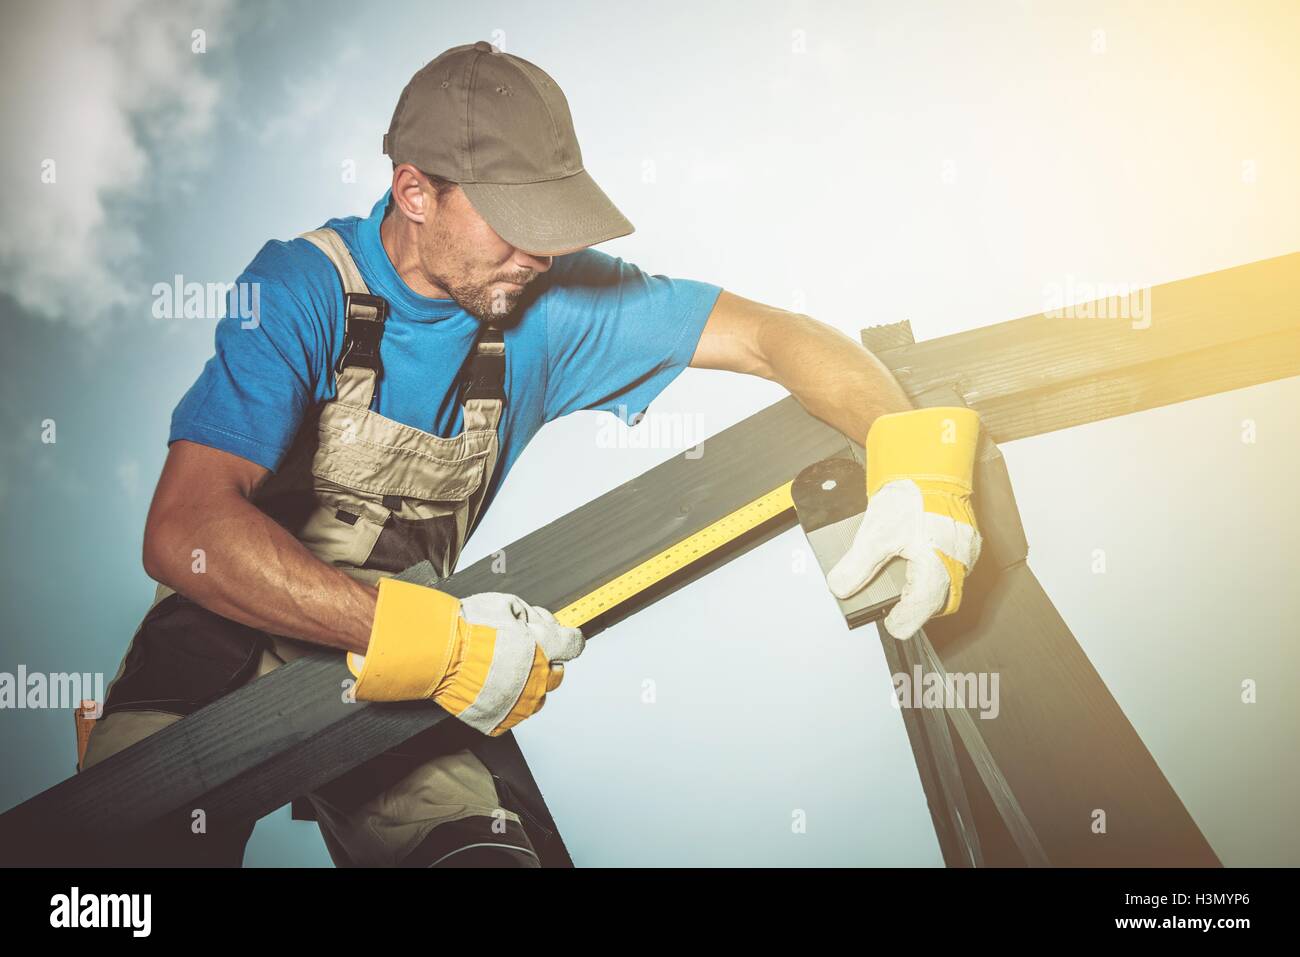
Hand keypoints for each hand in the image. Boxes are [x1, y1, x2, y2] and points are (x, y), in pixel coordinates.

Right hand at [347, 581, 583, 735]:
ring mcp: (521, 703)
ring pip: (538, 696)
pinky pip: (514, 713)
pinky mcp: (501, 721)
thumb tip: (541, 624)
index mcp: (545, 648)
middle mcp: (539, 679)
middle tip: (522, 651)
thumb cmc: (470, 626)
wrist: (439, 653)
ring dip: (528, 684)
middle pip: (558, 673)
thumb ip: (533, 617)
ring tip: (504, 671)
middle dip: (546, 661)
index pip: (574, 644)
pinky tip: (493, 687)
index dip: (566, 638)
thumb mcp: (507, 604)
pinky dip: (508, 702)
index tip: (558, 638)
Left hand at [826, 407, 981, 639]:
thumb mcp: (875, 532)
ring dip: (924, 590)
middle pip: (937, 602)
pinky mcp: (965, 541)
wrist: (931, 460)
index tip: (889, 622)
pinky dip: (932, 571)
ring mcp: (966, 553)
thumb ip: (857, 565)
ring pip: (946, 585)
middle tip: (894, 608)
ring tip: (901, 584)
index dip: (902, 620)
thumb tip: (841, 587)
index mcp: (939, 567)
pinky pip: (951, 566)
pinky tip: (914, 563)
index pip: (921, 611)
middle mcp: (959, 564)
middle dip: (916, 608)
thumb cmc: (911, 493)